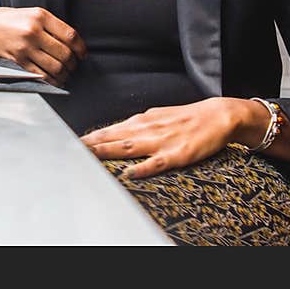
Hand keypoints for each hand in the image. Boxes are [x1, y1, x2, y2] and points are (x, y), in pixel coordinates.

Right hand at [0, 4, 86, 85]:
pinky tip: (54, 80)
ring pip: (55, 66)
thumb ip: (50, 25)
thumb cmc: (4, 19)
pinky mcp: (17, 60)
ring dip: (65, 74)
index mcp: (40, 16)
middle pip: (65, 53)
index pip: (70, 35)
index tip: (82, 54)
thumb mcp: (30, 13)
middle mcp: (33, 30)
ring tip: (66, 74)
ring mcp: (25, 46)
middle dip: (73, 64)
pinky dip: (52, 80)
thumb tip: (71, 42)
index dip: (81, 48)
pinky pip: (41, 74)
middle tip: (74, 66)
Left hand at [80, 98, 247, 178]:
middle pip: (114, 137)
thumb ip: (136, 127)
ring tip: (90, 157)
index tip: (72, 143)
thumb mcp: (157, 117)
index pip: (110, 130)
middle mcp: (148, 129)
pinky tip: (130, 173)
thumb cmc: (186, 118)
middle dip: (92, 144)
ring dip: (108, 151)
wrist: (218, 115)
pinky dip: (143, 168)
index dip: (91, 137)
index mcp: (142, 121)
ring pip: (129, 147)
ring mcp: (162, 141)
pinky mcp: (178, 154)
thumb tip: (114, 133)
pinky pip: (158, 163)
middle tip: (72, 149)